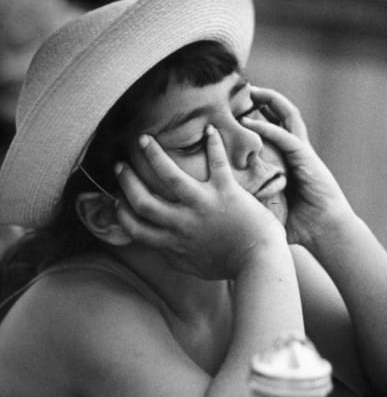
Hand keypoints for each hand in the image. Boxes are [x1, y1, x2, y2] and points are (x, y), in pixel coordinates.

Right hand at [114, 125, 286, 279]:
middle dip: (127, 180)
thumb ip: (173, 256)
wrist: (260, 261)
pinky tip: (209, 128)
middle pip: (143, 200)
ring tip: (144, 139)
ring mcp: (203, 205)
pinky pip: (217, 162)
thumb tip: (158, 248)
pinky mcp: (225, 191)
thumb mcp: (194, 267)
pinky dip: (214, 144)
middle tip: (121, 165)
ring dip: (153, 155)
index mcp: (174, 242)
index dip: (121, 212)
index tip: (116, 198)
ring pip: (169, 175)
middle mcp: (183, 223)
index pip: (136, 227)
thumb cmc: (230, 265)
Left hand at [244, 88, 352, 247]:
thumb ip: (251, 198)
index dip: (261, 112)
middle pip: (284, 113)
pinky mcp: (306, 158)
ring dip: (270, 100)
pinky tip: (250, 121)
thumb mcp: (268, 206)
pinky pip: (285, 136)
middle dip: (266, 98)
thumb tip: (224, 203)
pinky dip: (268, 127)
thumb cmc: (298, 224)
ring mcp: (302, 151)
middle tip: (244, 88)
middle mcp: (297, 149)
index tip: (239, 105)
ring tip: (251, 91)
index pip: (276, 127)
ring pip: (288, 115)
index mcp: (290, 158)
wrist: (325, 230)